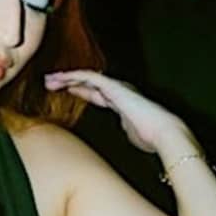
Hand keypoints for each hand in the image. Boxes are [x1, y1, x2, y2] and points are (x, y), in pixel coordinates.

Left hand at [44, 69, 188, 152]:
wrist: (165, 135)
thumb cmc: (152, 139)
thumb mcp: (132, 135)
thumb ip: (125, 130)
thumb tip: (124, 132)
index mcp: (122, 104)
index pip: (97, 94)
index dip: (81, 91)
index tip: (66, 91)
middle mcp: (119, 92)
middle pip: (89, 83)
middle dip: (69, 82)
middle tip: (51, 82)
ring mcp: (117, 88)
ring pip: (87, 77)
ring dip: (66, 77)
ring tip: (49, 79)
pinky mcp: (115, 88)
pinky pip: (90, 77)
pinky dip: (74, 76)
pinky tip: (61, 78)